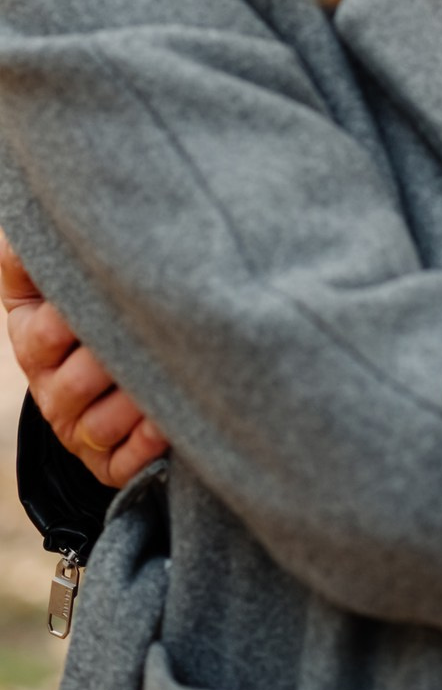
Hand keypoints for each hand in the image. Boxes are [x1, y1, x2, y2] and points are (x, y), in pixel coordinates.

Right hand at [0, 229, 167, 488]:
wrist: (112, 360)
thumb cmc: (88, 300)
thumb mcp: (55, 272)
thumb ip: (33, 252)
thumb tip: (27, 225)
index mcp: (35, 336)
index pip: (45, 332)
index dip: (71, 320)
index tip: (107, 300)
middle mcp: (52, 387)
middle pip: (72, 383)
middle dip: (111, 361)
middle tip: (148, 339)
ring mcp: (80, 427)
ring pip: (98, 427)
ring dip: (133, 404)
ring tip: (165, 380)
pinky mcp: (109, 461)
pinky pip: (121, 464)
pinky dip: (145, 446)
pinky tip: (166, 425)